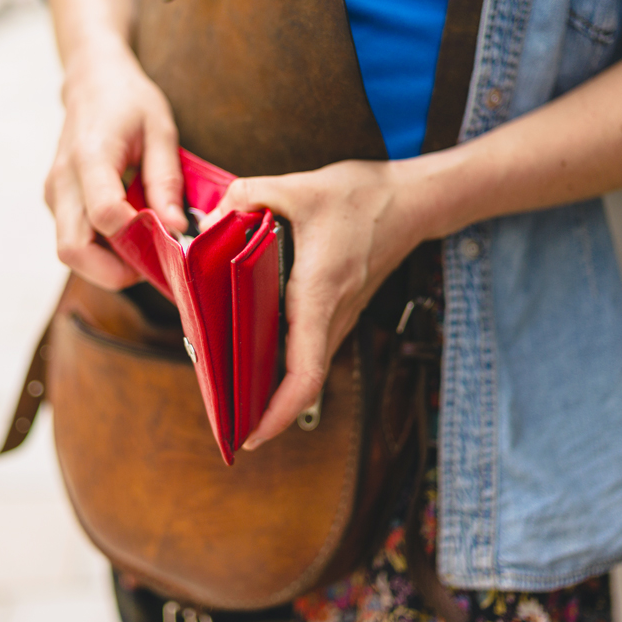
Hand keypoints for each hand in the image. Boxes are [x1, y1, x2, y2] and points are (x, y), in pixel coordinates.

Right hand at [45, 39, 187, 287]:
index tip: (172, 238)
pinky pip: (74, 240)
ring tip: (147, 250)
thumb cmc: (129, 100)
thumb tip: (177, 229)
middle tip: (156, 264)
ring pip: (70, 252)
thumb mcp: (160, 130)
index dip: (139, 237)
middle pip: (74, 250)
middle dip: (116, 271)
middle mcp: (63, 181)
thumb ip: (166, 181)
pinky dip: (102, 251)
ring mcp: (54, 194)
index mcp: (90, 157)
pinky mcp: (56, 203)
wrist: (92, 80)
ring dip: (108, 265)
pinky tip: (132, 237)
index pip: (105, 215)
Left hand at [203, 160, 427, 448]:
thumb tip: (211, 220)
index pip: (305, 370)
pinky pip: (310, 348)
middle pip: (301, 381)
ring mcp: (340, 316)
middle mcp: (333, 313)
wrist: (411, 201)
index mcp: (319, 291)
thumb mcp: (298, 186)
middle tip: (224, 422)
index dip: (279, 412)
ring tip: (229, 395)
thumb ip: (246, 197)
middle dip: (264, 410)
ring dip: (273, 389)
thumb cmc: (362, 197)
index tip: (252, 434)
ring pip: (306, 368)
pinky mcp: (339, 309)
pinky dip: (282, 364)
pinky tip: (251, 355)